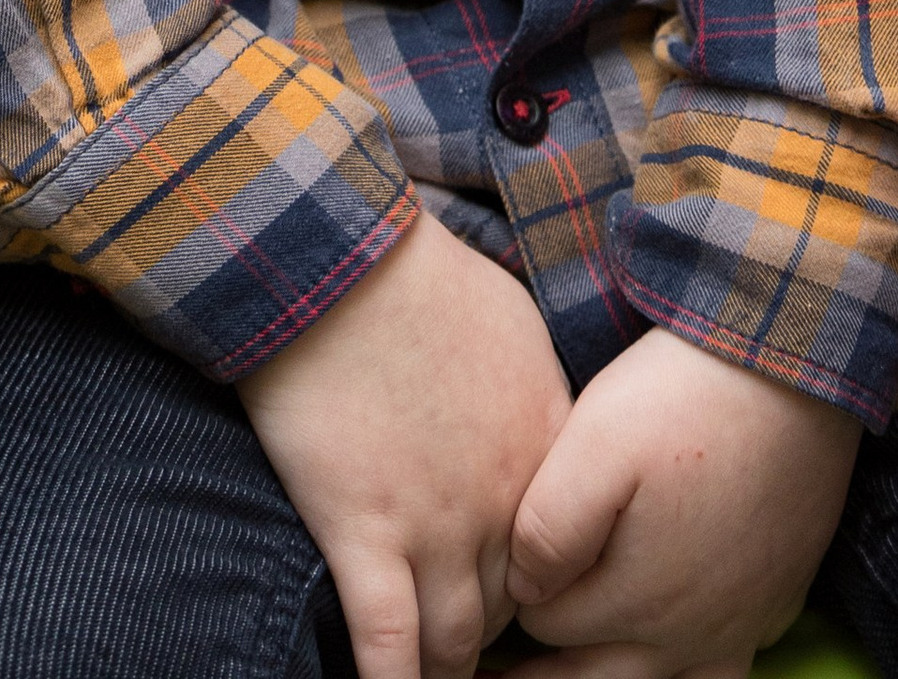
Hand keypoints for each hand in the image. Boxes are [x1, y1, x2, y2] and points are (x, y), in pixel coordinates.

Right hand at [238, 207, 573, 678]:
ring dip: (445, 667)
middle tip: (468, 642)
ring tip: (434, 677)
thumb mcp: (515, 323)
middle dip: (492, 633)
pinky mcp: (363, 536)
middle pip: (510, 608)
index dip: (532, 580)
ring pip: (455, 642)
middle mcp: (501, 502)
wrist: (341, 260)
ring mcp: (434, 527)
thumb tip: (533, 414)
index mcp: (544, 449)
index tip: (511, 589)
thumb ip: (535, 389)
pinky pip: (386, 644)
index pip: (556, 552)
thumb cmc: (422, 276)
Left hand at [504, 323, 859, 678]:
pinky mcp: (774, 603)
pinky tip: (665, 651)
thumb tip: (523, 589)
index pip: (546, 628)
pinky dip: (687, 674)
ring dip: (610, 678)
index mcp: (636, 601)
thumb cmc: (686, 395)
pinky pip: (723, 673)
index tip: (489, 583)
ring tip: (572, 666)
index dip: (516, 598)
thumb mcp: (597, 440)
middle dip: (544, 671)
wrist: (796, 365)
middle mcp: (689, 634)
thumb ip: (548, 528)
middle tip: (495, 674)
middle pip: (593, 678)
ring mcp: (738, 625)